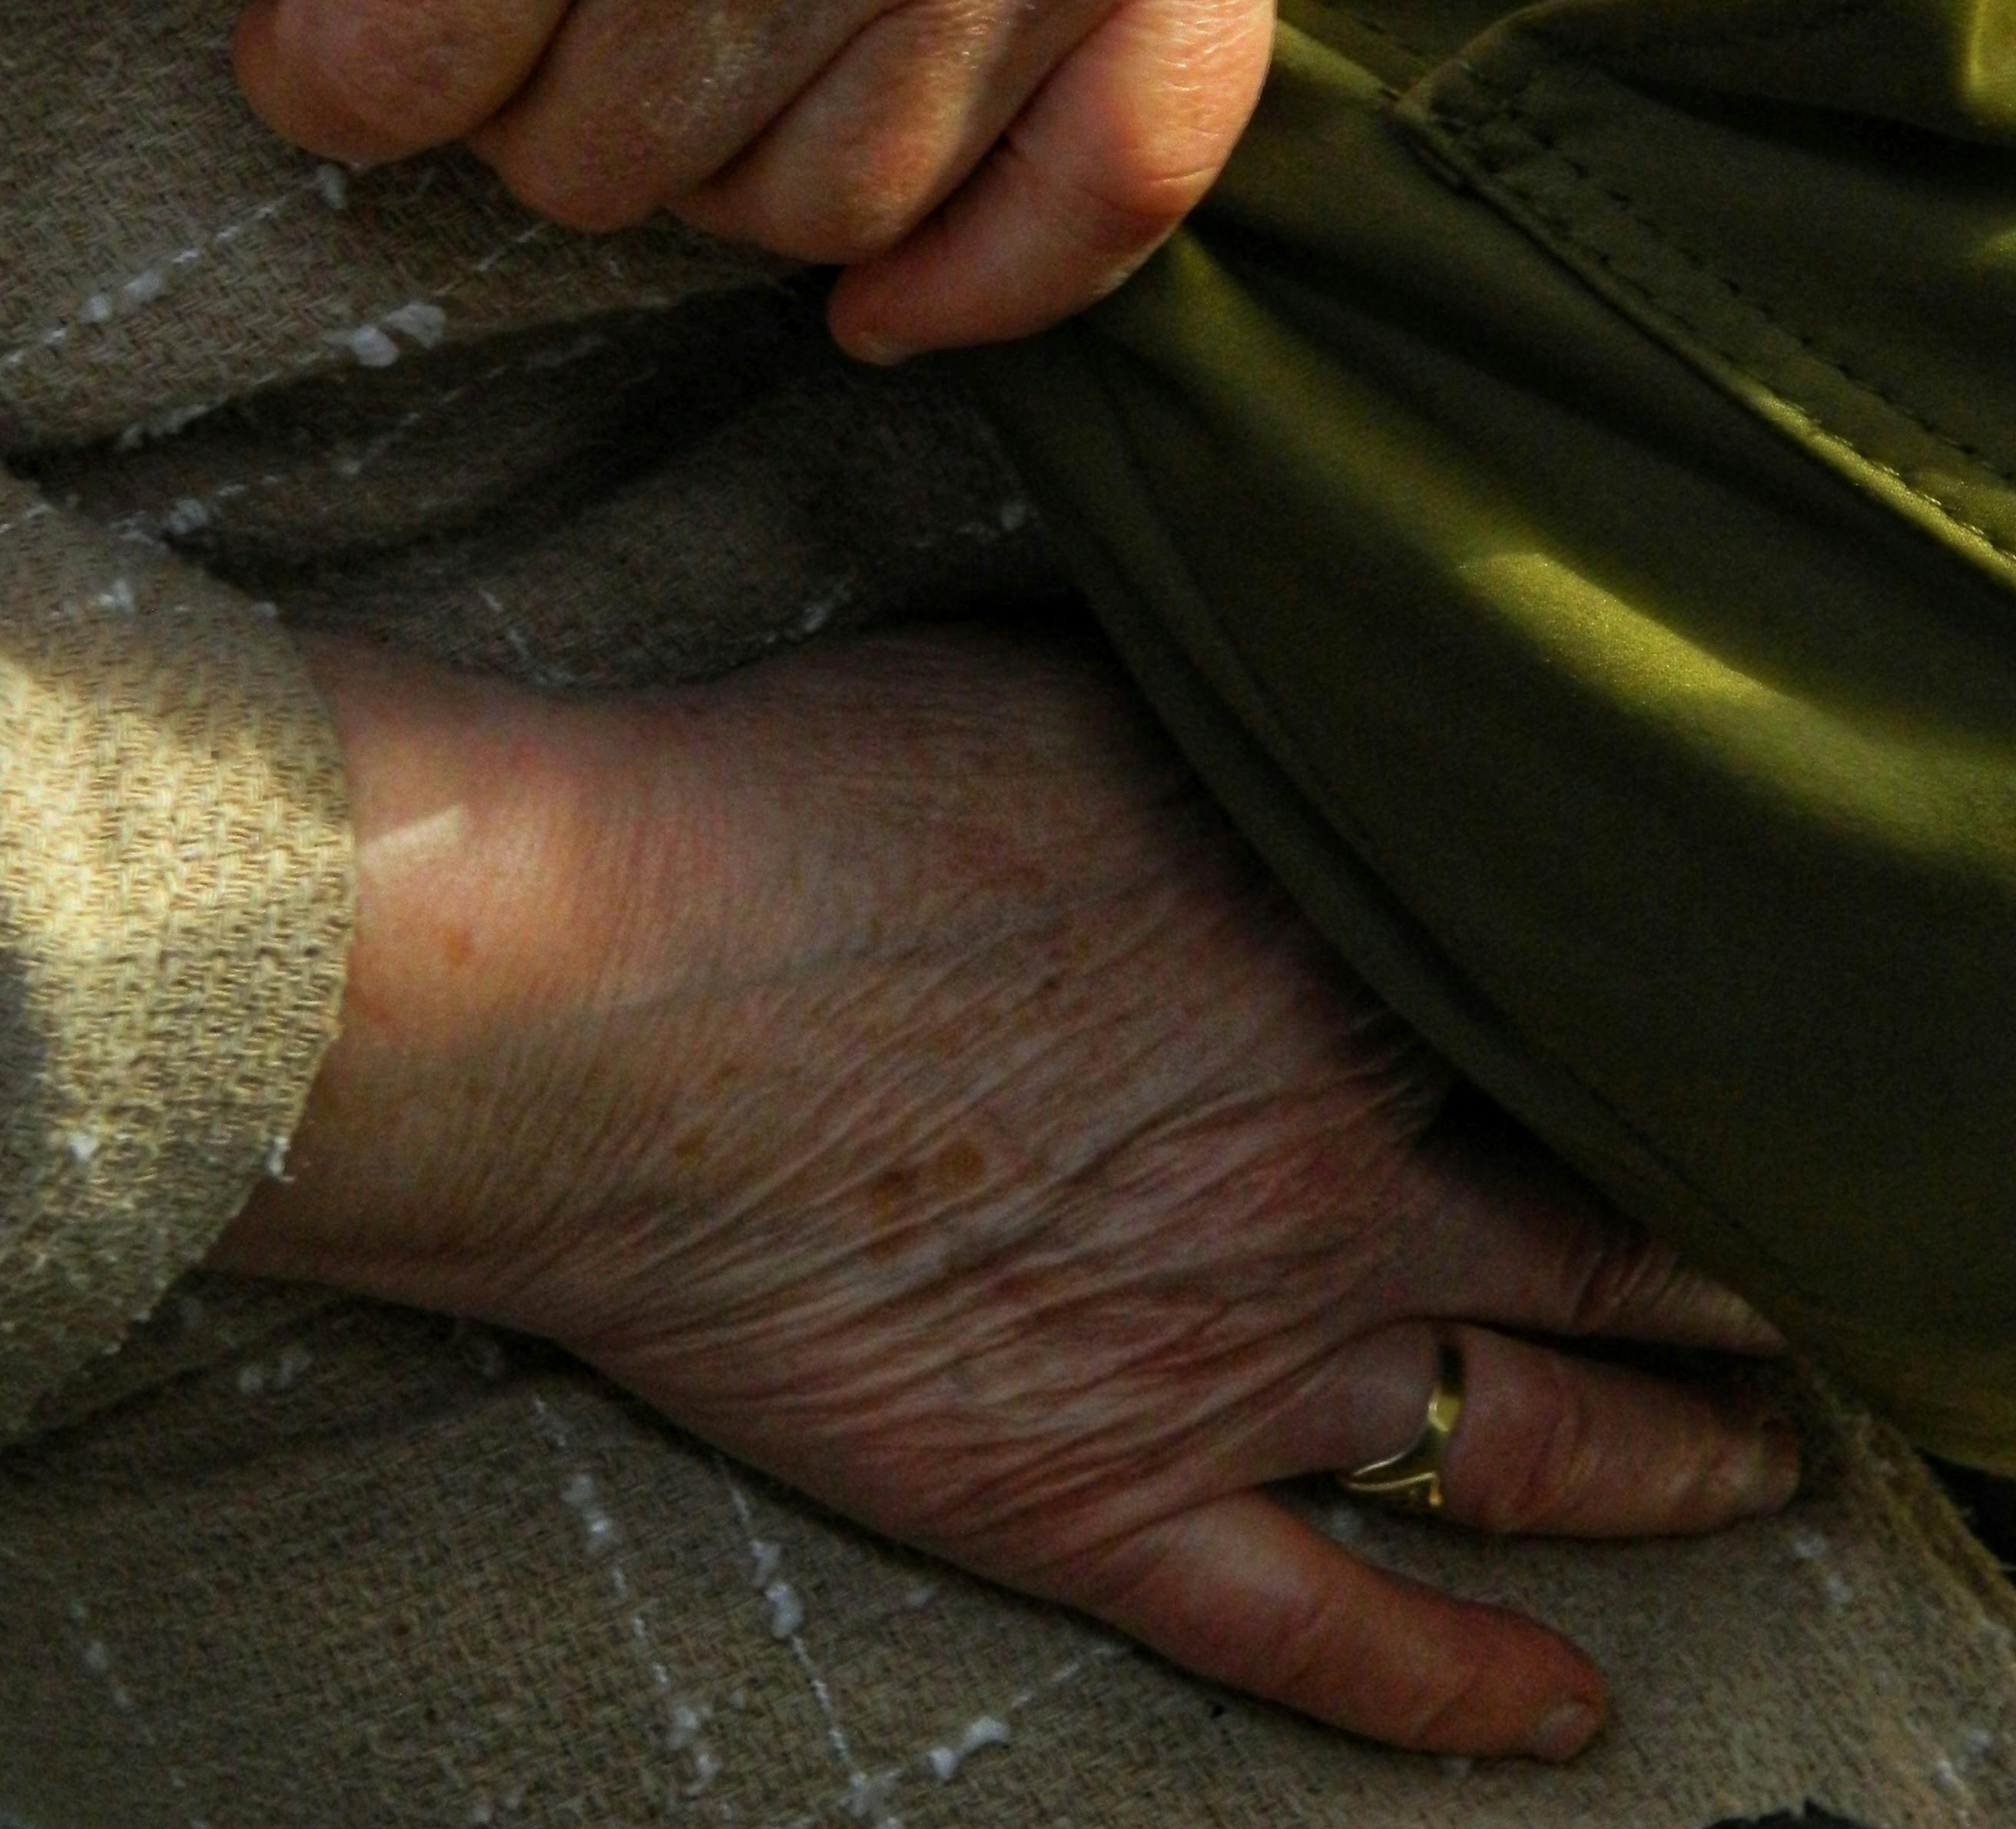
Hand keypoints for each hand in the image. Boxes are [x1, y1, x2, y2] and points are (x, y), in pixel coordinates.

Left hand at [9, 0, 1361, 357]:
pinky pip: (1120, 179)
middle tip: (523, 11)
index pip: (407, 50)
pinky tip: (897, 293)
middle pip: (607, 152)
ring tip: (687, 82)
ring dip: (720, 182)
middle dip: (519, 110)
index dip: (327, 72)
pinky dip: (999, 274)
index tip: (327, 36)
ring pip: (831, 195)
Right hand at [218, 623, 1795, 1761]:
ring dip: (1673, 1468)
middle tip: (1793, 1287)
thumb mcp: (1079, 694)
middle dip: (1725, 1277)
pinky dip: (1459, 1694)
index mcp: (1336, 974)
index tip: (1721, 1064)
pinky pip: (1329, 1639)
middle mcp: (1337, 1186)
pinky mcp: (1101, 1503)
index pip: (1577, 1035)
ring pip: (1526, 1450)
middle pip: (1610, 1254)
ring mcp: (1236, 1367)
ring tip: (1759, 1472)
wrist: (618, 1007)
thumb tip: (1322, 727)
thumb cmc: (815, 808)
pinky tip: (1563, 1717)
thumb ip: (1239, 743)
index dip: (1666, 1062)